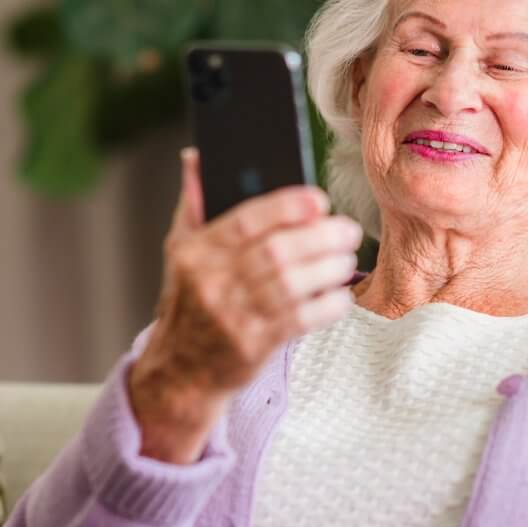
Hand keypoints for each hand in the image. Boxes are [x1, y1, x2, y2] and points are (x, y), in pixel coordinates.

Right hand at [130, 147, 361, 462]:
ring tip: (346, 259)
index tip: (318, 201)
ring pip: (293, 284)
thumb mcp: (180, 251)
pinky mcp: (253, 346)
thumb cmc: (189, 302)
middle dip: (321, 236)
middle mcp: (212, 282)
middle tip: (347, 230)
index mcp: (196, 252)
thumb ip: (194, 204)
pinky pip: (301, 319)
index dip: (287, 207)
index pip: (246, 219)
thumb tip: (197, 156)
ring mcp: (232, 316)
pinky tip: (339, 295)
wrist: (181, 370)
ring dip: (330, 268)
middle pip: (277, 251)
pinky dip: (328, 304)